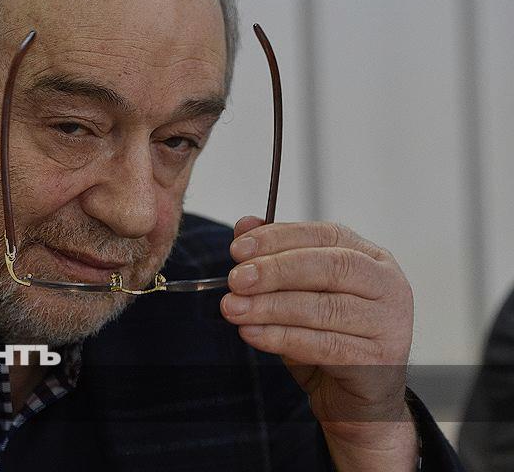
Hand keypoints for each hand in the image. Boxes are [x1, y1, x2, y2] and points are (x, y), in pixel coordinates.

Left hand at [221, 216, 418, 470]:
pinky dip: (283, 338)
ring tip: (233, 309)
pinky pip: (326, 346)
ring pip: (325, 308)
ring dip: (271, 307)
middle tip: (234, 280)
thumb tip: (244, 224)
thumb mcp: (296, 293)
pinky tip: (252, 333)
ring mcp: (390, 323)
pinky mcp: (380, 360)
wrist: (353, 398)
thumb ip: (274, 257)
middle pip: (329, 267)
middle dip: (275, 271)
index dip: (279, 238)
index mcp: (370, 257)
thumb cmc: (326, 336)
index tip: (237, 249)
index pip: (326, 235)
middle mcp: (387, 285)